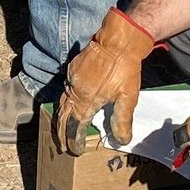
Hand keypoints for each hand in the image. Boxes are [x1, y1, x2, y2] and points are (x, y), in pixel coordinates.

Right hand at [57, 8, 153, 151]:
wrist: (119, 40)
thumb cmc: (125, 68)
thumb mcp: (128, 97)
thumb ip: (122, 120)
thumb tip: (121, 140)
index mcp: (86, 100)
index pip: (75, 126)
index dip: (73, 140)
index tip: (75, 150)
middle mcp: (75, 90)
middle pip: (63, 117)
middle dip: (61, 133)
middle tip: (62, 146)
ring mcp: (72, 78)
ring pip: (62, 103)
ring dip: (61, 119)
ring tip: (62, 131)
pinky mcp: (74, 68)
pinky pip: (66, 90)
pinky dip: (65, 102)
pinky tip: (70, 106)